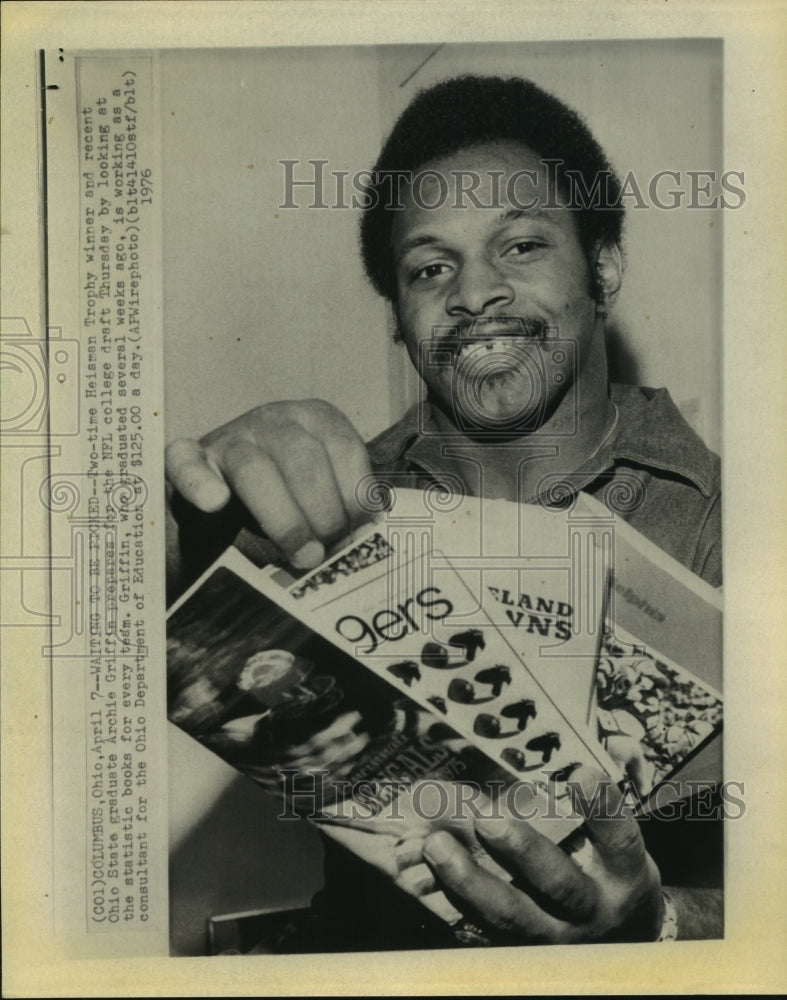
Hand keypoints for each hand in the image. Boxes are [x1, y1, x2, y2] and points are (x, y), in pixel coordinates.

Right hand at [166, 399, 372, 569]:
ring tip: (302, 555)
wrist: (227, 502)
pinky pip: (186, 463)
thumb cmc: (289, 499)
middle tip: (327, 554)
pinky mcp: (189, 459)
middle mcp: (274, 419)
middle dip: (323, 513)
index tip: (360, 532)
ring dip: (284, 519)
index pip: (344, 448)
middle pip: (302, 459)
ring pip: (254, 469)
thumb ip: (343, 508)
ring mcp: (230, 437)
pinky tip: (215, 502)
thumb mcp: (324, 495)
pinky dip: (199, 482)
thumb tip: (364, 539)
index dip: (355, 495)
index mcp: (315, 419)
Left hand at [421, 766, 663, 943]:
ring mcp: (556, 938)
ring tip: (437, 846)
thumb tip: (574, 753)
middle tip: (486, 818)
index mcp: (624, 875)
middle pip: (559, 885)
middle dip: (521, 850)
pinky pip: (483, 930)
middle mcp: (593, 910)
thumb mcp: (619, 839)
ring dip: (470, 881)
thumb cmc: (610, 868)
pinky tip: (429, 873)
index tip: (579, 772)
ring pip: (511, 916)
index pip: (620, 839)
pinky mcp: (522, 950)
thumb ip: (598, 801)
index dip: (601, 807)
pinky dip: (454, 901)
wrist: (621, 936)